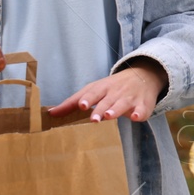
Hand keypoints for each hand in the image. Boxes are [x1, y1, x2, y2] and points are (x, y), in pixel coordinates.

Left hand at [49, 60, 168, 122]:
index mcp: (102, 88)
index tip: (82, 105)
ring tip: (108, 116)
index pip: (93, 93)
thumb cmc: (112, 87)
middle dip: (100, 109)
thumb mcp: (93, 90)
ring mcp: (129, 98)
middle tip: (94, 118)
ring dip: (115, 110)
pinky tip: (135, 117)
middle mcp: (115, 92)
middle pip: (107, 101)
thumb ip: (73, 103)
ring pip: (122, 104)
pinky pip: (141, 109)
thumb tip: (50, 113)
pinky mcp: (142, 105)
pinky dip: (139, 113)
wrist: (143, 76)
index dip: (87, 99)